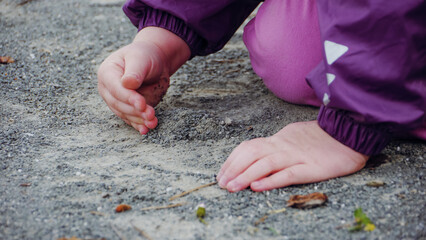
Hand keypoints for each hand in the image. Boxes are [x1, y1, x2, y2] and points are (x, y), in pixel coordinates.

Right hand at [97, 27, 189, 133]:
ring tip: (153, 122)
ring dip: (138, 120)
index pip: (115, 88)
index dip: (128, 97)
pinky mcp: (126, 108)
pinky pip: (130, 119)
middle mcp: (108, 88)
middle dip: (135, 111)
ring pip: (125, 113)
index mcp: (107, 72)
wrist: (154, 60)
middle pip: (119, 104)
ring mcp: (116, 100)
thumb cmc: (145, 55)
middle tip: (151, 114)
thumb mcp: (141, 58)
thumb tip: (127, 83)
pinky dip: (138, 125)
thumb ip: (135, 71)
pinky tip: (145, 130)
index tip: (142, 104)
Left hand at [217, 121, 368, 191]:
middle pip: (252, 154)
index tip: (221, 173)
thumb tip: (258, 154)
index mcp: (279, 139)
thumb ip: (277, 145)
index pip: (249, 147)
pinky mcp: (312, 168)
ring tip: (232, 187)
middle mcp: (284, 146)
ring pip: (265, 164)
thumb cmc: (322, 138)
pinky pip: (288, 174)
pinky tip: (257, 187)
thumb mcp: (294, 137)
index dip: (232, 160)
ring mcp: (297, 157)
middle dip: (233, 169)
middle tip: (221, 183)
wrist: (351, 131)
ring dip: (245, 176)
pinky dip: (271, 181)